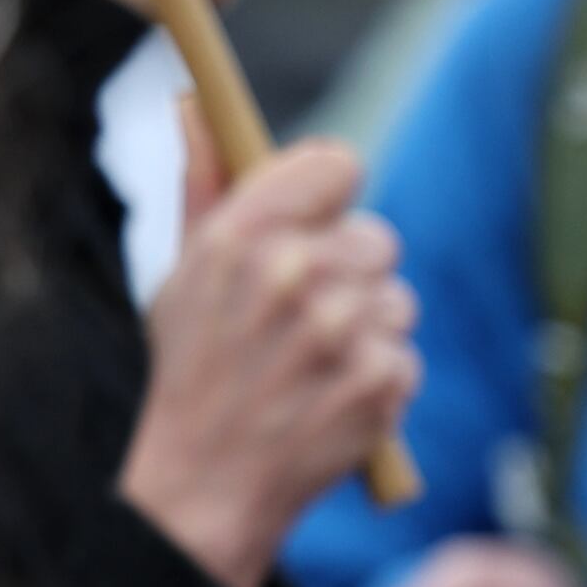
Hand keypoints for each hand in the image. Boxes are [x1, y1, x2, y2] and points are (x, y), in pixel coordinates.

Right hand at [118, 125, 418, 586]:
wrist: (203, 485)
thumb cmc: (194, 370)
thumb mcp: (182, 275)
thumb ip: (205, 187)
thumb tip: (197, 101)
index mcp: (241, 237)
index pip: (336, 163)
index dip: (333, 188)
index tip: (321, 211)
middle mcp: (295, 275)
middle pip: (376, 235)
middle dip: (349, 273)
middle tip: (303, 317)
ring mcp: (343, 330)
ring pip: (396, 297)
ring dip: (366, 329)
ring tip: (311, 365)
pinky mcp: (382, 380)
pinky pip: (405, 353)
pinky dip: (378, 377)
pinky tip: (330, 398)